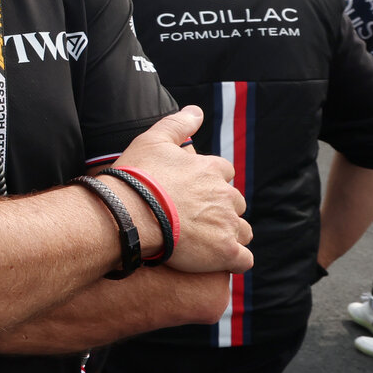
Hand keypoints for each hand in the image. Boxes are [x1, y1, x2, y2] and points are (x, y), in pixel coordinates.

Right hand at [110, 106, 251, 273]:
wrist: (129, 213)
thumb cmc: (137, 177)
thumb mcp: (152, 140)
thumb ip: (178, 124)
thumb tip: (197, 110)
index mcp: (211, 170)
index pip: (224, 173)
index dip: (210, 182)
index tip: (192, 192)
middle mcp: (225, 195)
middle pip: (235, 203)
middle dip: (221, 210)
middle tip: (195, 219)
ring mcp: (226, 224)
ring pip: (243, 230)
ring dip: (230, 235)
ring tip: (205, 242)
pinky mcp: (225, 251)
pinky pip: (243, 259)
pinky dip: (235, 260)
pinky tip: (218, 262)